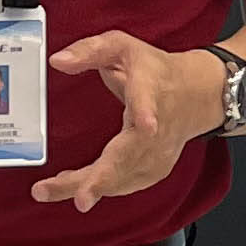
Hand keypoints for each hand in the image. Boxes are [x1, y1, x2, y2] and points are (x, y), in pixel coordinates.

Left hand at [30, 31, 226, 212]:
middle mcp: (159, 126)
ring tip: (48, 189)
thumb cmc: (156, 72)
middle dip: (104, 178)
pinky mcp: (155, 169)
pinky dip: (97, 187)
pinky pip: (123, 184)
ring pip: (123, 176)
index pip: (149, 99)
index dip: (147, 111)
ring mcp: (159, 152)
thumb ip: (90, 50)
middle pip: (131, 154)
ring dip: (88, 186)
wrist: (197, 95)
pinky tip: (71, 186)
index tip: (147, 125)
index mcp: (152, 89)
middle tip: (81, 198)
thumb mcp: (122, 47)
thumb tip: (59, 61)